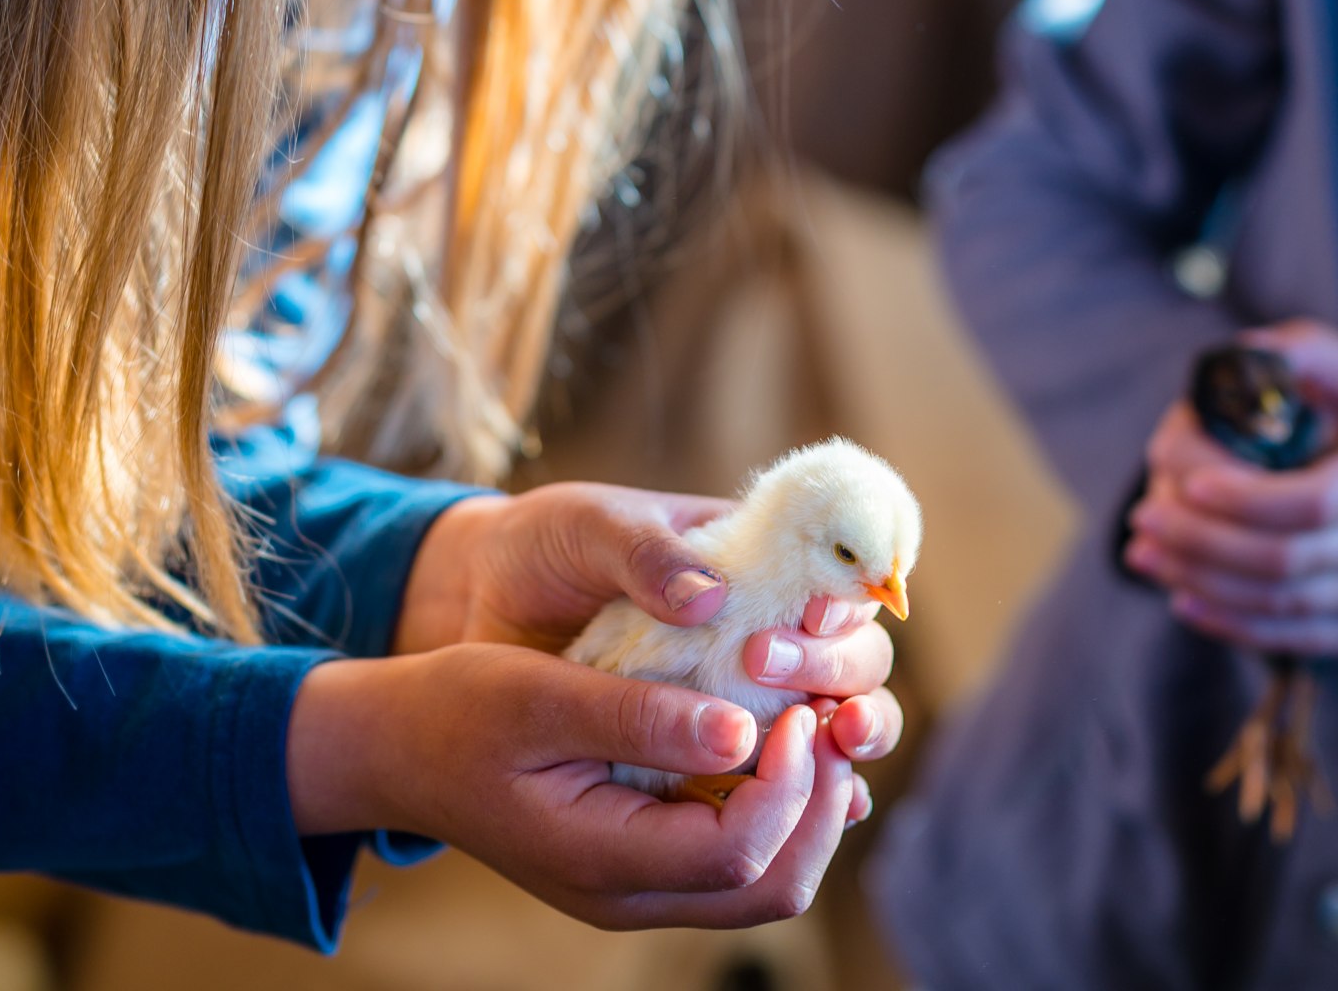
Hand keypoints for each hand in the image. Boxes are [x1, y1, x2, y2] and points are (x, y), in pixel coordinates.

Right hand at [288, 645, 856, 928]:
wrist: (399, 746)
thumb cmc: (458, 709)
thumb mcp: (538, 695)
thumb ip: (639, 718)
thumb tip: (745, 729)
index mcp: (600, 862)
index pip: (737, 852)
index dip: (787, 781)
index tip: (794, 705)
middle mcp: (631, 895)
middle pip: (772, 885)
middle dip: (818, 802)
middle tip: (827, 715)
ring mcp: (642, 885)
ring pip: (767, 878)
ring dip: (808, 804)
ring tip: (814, 720)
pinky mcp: (649, 858)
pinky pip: (740, 854)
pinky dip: (778, 803)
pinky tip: (781, 736)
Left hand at [401, 483, 904, 774]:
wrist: (481, 607)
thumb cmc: (547, 548)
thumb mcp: (588, 527)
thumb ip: (644, 551)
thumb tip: (709, 596)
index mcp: (757, 560)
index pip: (837, 581)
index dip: (842, 604)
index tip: (810, 619)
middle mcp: (770, 630)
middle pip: (856, 658)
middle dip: (841, 673)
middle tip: (782, 680)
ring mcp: (747, 697)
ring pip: (838, 722)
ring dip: (851, 737)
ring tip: (834, 746)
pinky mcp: (713, 754)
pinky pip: (785, 781)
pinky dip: (814, 799)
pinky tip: (820, 811)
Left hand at [1124, 320, 1337, 656]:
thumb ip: (1318, 356)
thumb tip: (1243, 349)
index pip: (1309, 502)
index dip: (1241, 498)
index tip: (1184, 478)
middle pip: (1280, 559)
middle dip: (1199, 540)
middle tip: (1142, 517)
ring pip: (1276, 603)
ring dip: (1199, 581)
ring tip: (1142, 553)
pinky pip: (1290, 639)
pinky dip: (1229, 624)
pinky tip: (1182, 598)